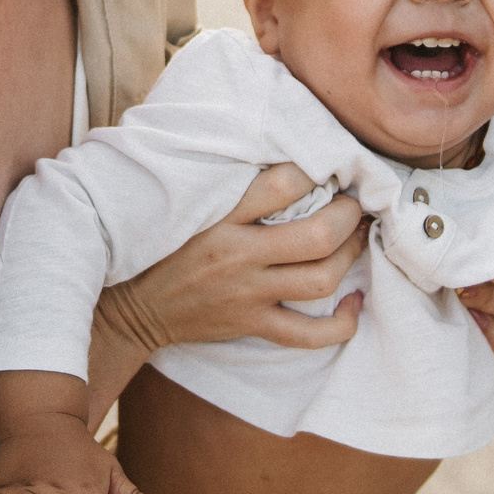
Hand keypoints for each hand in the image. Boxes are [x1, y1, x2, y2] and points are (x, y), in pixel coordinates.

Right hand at [98, 164, 367, 356]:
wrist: (135, 307)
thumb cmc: (166, 247)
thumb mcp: (190, 205)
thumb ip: (233, 185)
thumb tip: (283, 157)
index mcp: (221, 216)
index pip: (282, 184)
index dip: (316, 170)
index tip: (329, 165)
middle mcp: (239, 254)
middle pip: (317, 235)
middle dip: (349, 216)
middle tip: (356, 203)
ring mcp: (248, 294)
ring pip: (321, 279)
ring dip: (351, 256)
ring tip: (358, 238)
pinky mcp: (252, 325)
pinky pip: (308, 335)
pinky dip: (341, 324)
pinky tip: (355, 303)